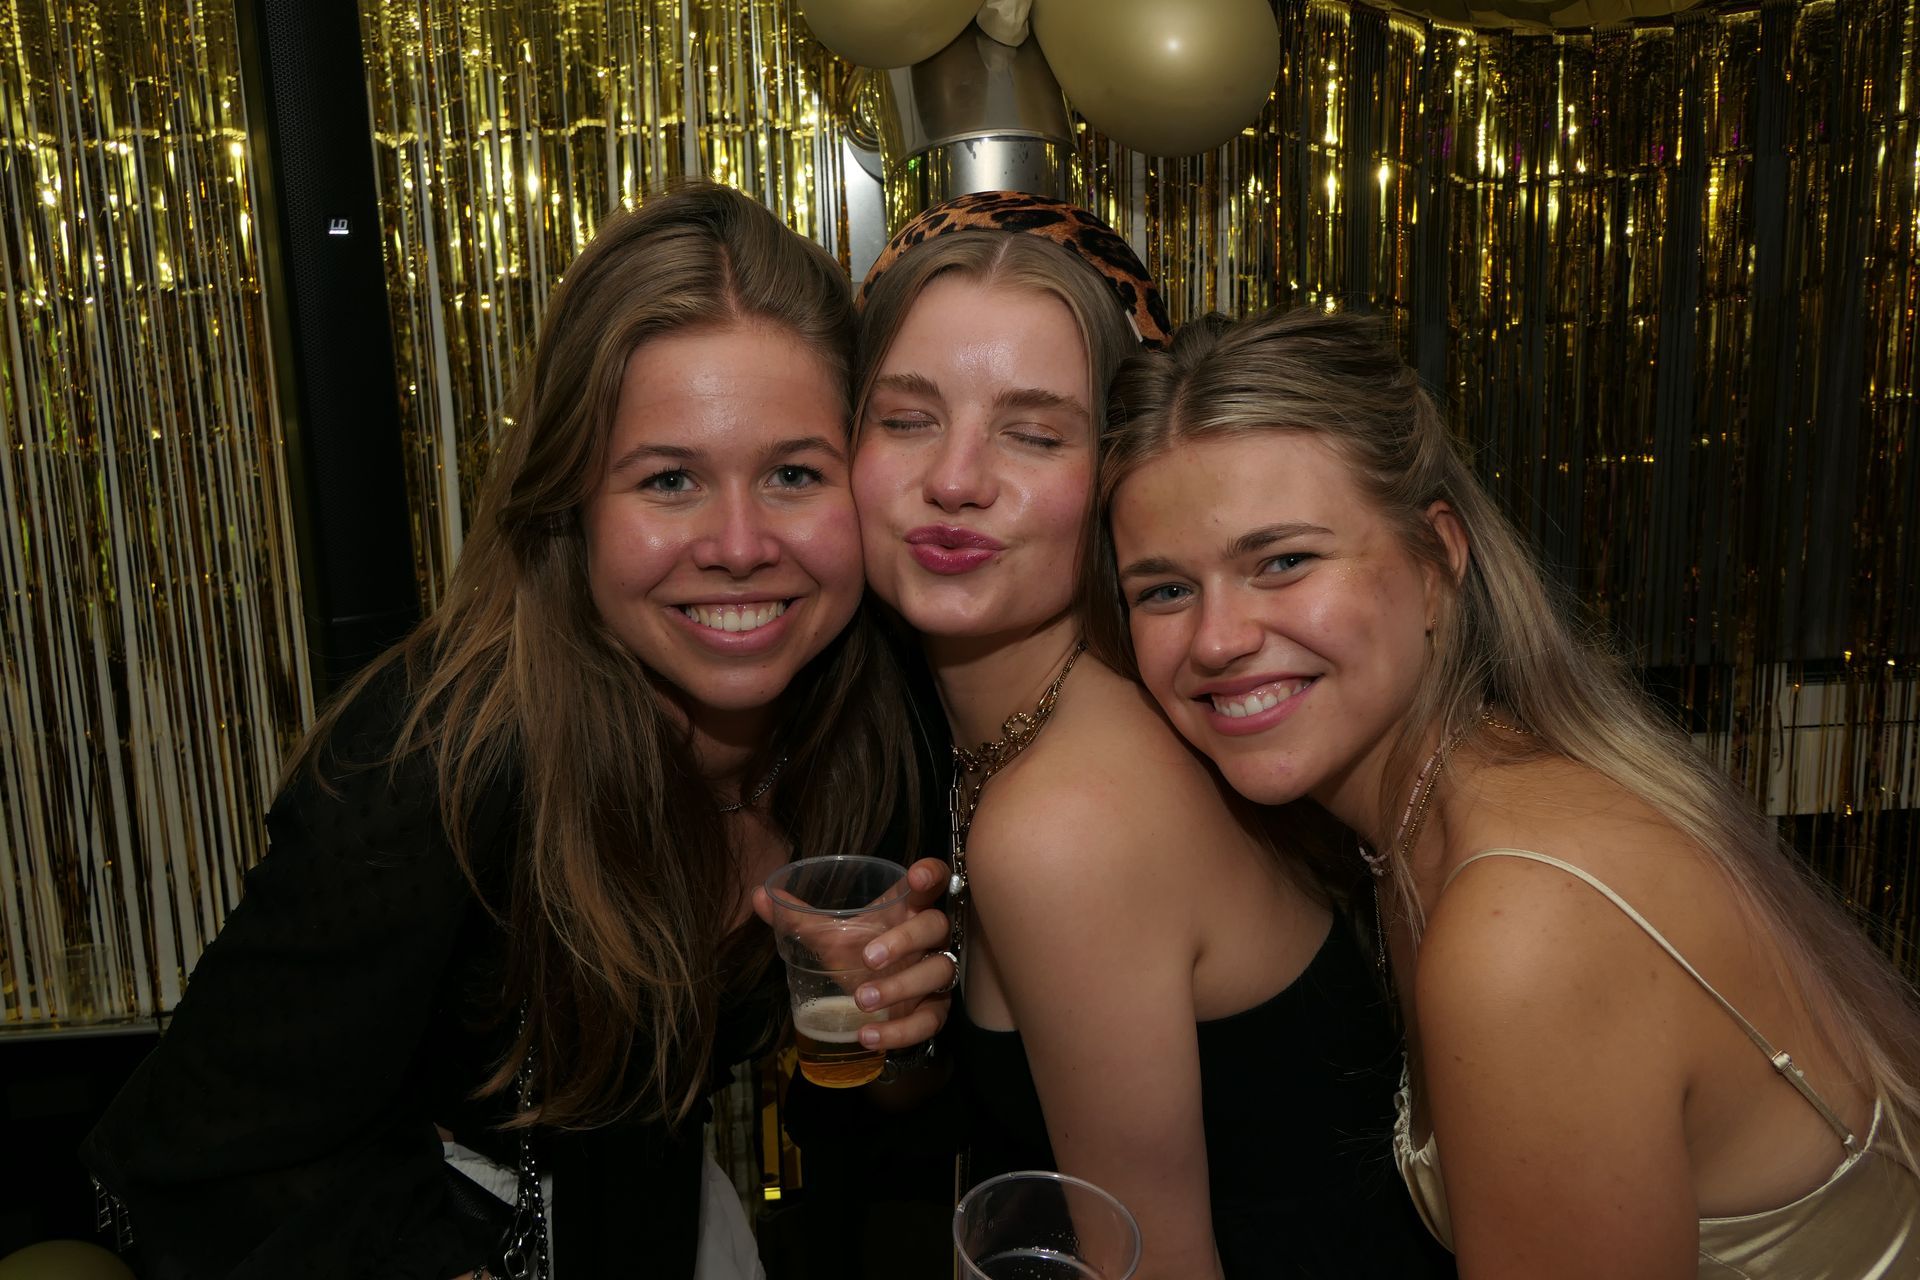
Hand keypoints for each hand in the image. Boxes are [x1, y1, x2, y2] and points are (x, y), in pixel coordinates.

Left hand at [754, 856, 955, 1053]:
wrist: (873, 1004)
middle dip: (905, 939)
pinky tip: (868, 1035)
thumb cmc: (859, 957)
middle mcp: (930, 938)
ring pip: (938, 971)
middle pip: (936, 925)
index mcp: (907, 909)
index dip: (931, 874)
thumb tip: (758, 895)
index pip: (934, 880)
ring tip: (861, 999)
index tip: (916, 878)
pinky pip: (929, 1020)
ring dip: (901, 987)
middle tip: (868, 957)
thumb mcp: (831, 937)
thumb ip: (798, 918)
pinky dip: (899, 1031)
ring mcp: (935, 973)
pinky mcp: (936, 1011)